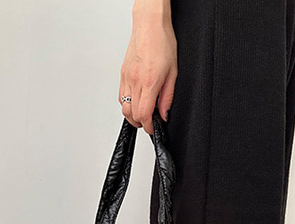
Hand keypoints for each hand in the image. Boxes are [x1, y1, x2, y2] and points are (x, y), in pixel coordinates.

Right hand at [119, 2, 176, 133]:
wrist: (150, 25)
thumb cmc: (163, 43)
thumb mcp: (173, 73)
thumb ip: (167, 97)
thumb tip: (164, 115)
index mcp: (149, 83)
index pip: (143, 115)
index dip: (148, 126)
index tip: (153, 128)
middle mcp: (135, 81)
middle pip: (131, 115)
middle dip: (141, 123)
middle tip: (150, 122)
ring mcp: (126, 78)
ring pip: (123, 107)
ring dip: (132, 115)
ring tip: (143, 113)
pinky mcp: (122, 74)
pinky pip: (121, 96)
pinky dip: (127, 104)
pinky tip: (136, 101)